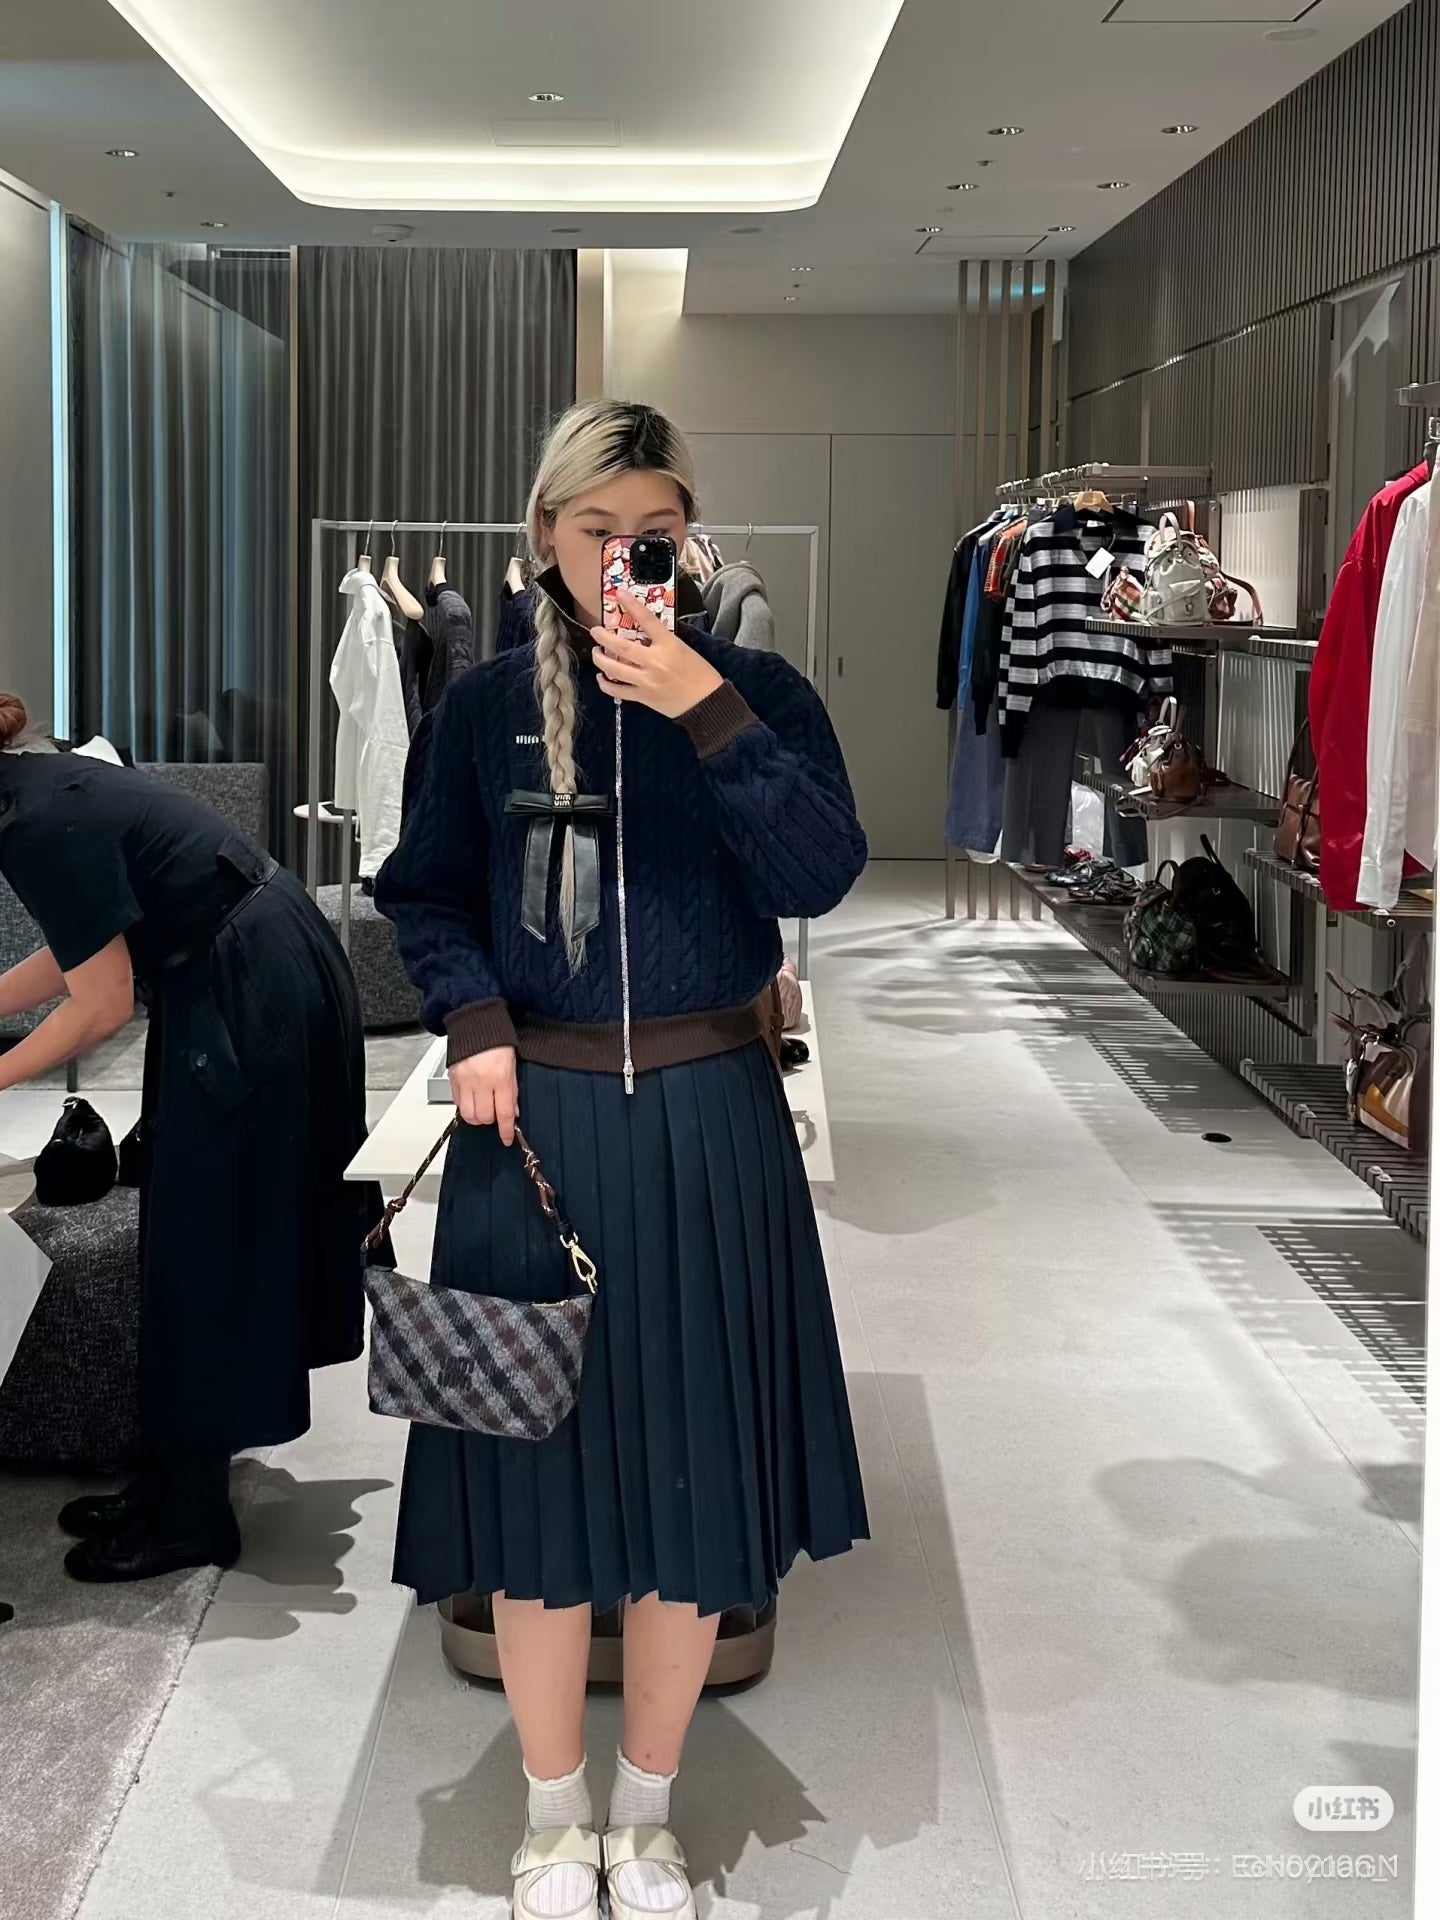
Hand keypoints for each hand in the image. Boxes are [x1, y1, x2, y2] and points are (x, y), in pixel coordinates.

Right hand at [448, 1045, 518, 1142]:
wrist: (476, 1023)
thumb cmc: (497, 1041)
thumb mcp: (512, 1065)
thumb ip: (512, 1089)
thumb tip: (512, 1111)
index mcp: (500, 1077)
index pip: (504, 1112)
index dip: (506, 1130)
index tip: (507, 1138)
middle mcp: (481, 1081)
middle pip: (483, 1117)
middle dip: (491, 1120)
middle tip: (494, 1112)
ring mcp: (464, 1081)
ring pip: (468, 1114)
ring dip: (476, 1116)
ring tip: (482, 1107)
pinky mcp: (453, 1079)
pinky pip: (457, 1103)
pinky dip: (465, 1106)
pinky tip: (471, 1099)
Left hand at [591, 591, 723, 718]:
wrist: (707, 702)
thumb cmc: (700, 674)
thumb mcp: (684, 649)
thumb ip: (664, 641)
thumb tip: (646, 633)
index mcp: (668, 645)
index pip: (647, 620)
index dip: (632, 605)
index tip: (619, 594)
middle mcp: (654, 661)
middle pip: (621, 646)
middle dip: (603, 637)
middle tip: (595, 631)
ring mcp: (646, 681)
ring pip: (614, 669)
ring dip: (600, 659)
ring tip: (596, 653)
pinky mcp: (643, 697)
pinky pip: (618, 691)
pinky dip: (606, 684)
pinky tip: (602, 678)